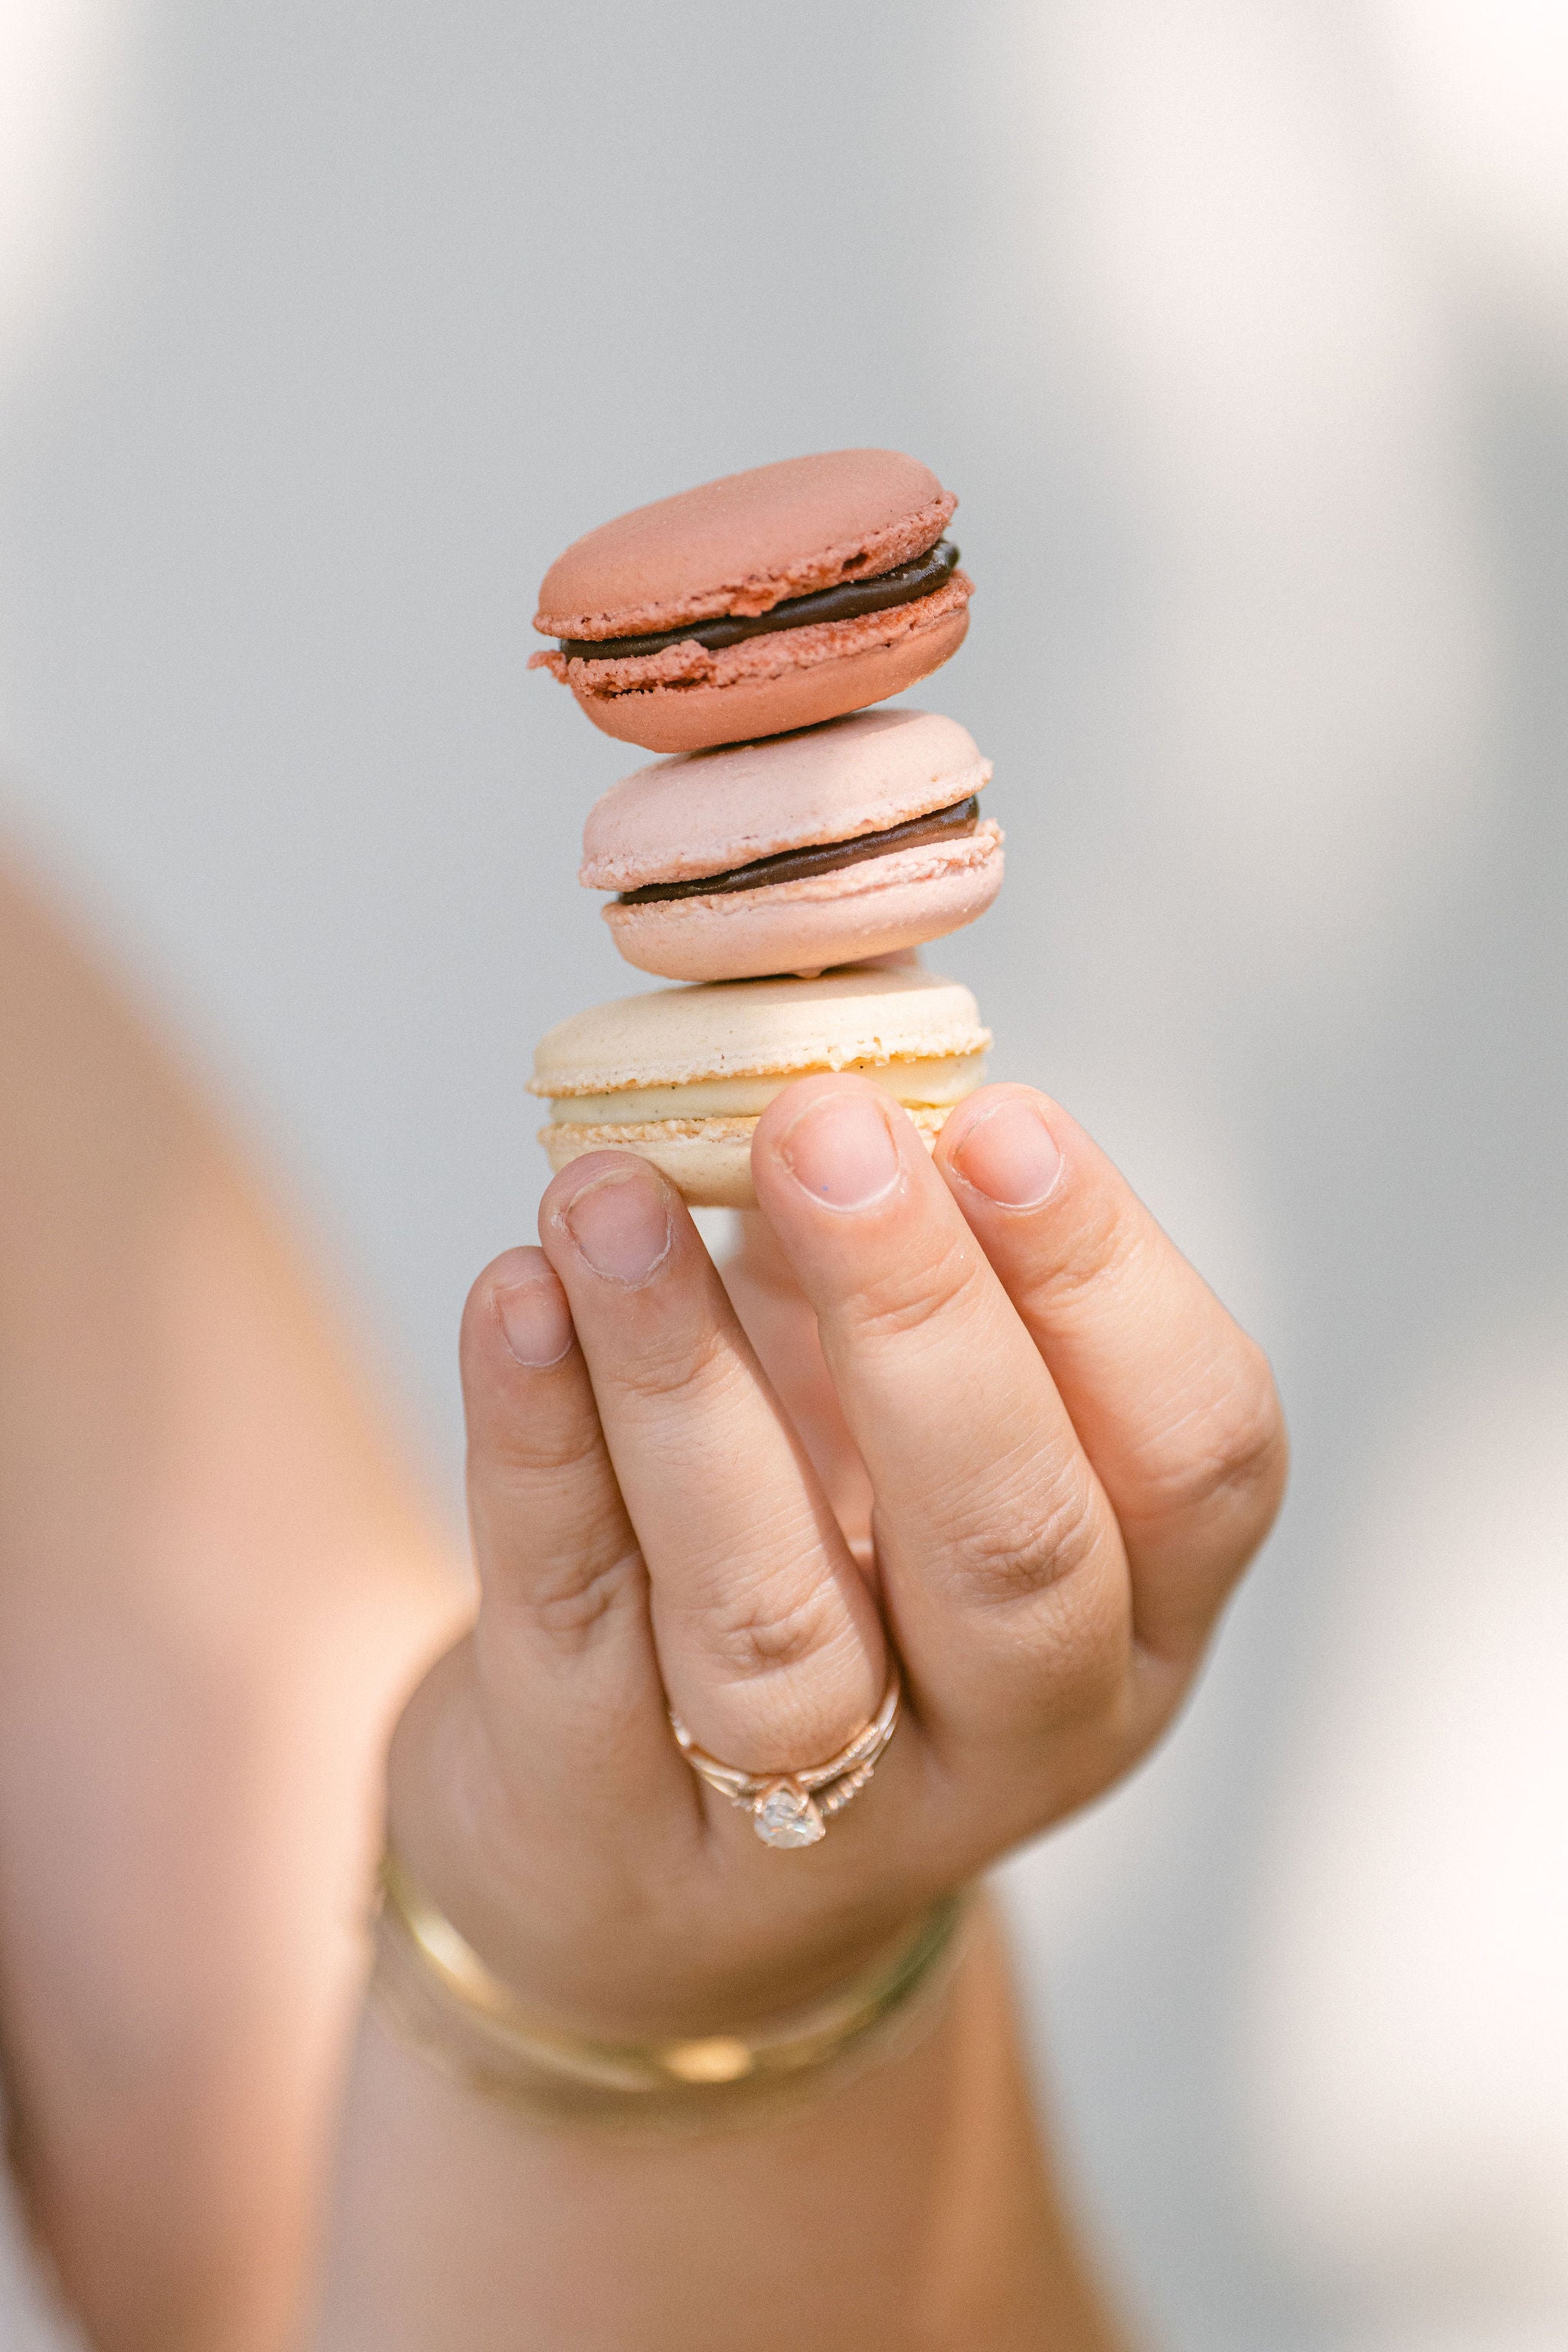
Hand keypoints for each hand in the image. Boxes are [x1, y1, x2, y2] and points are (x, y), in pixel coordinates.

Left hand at [388, 1079, 1285, 2036]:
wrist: (639, 1860)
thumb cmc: (814, 1563)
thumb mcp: (897, 1420)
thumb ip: (902, 1228)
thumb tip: (858, 961)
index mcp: (1139, 1610)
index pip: (1199, 1454)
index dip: (1105, 1278)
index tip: (996, 1113)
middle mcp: (1017, 1733)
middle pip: (1007, 1551)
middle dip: (920, 1321)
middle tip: (828, 1130)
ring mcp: (819, 1815)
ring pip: (773, 1618)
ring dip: (688, 1384)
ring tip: (607, 1193)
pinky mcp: (608, 1820)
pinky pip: (577, 1626)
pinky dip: (541, 1449)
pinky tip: (515, 1296)